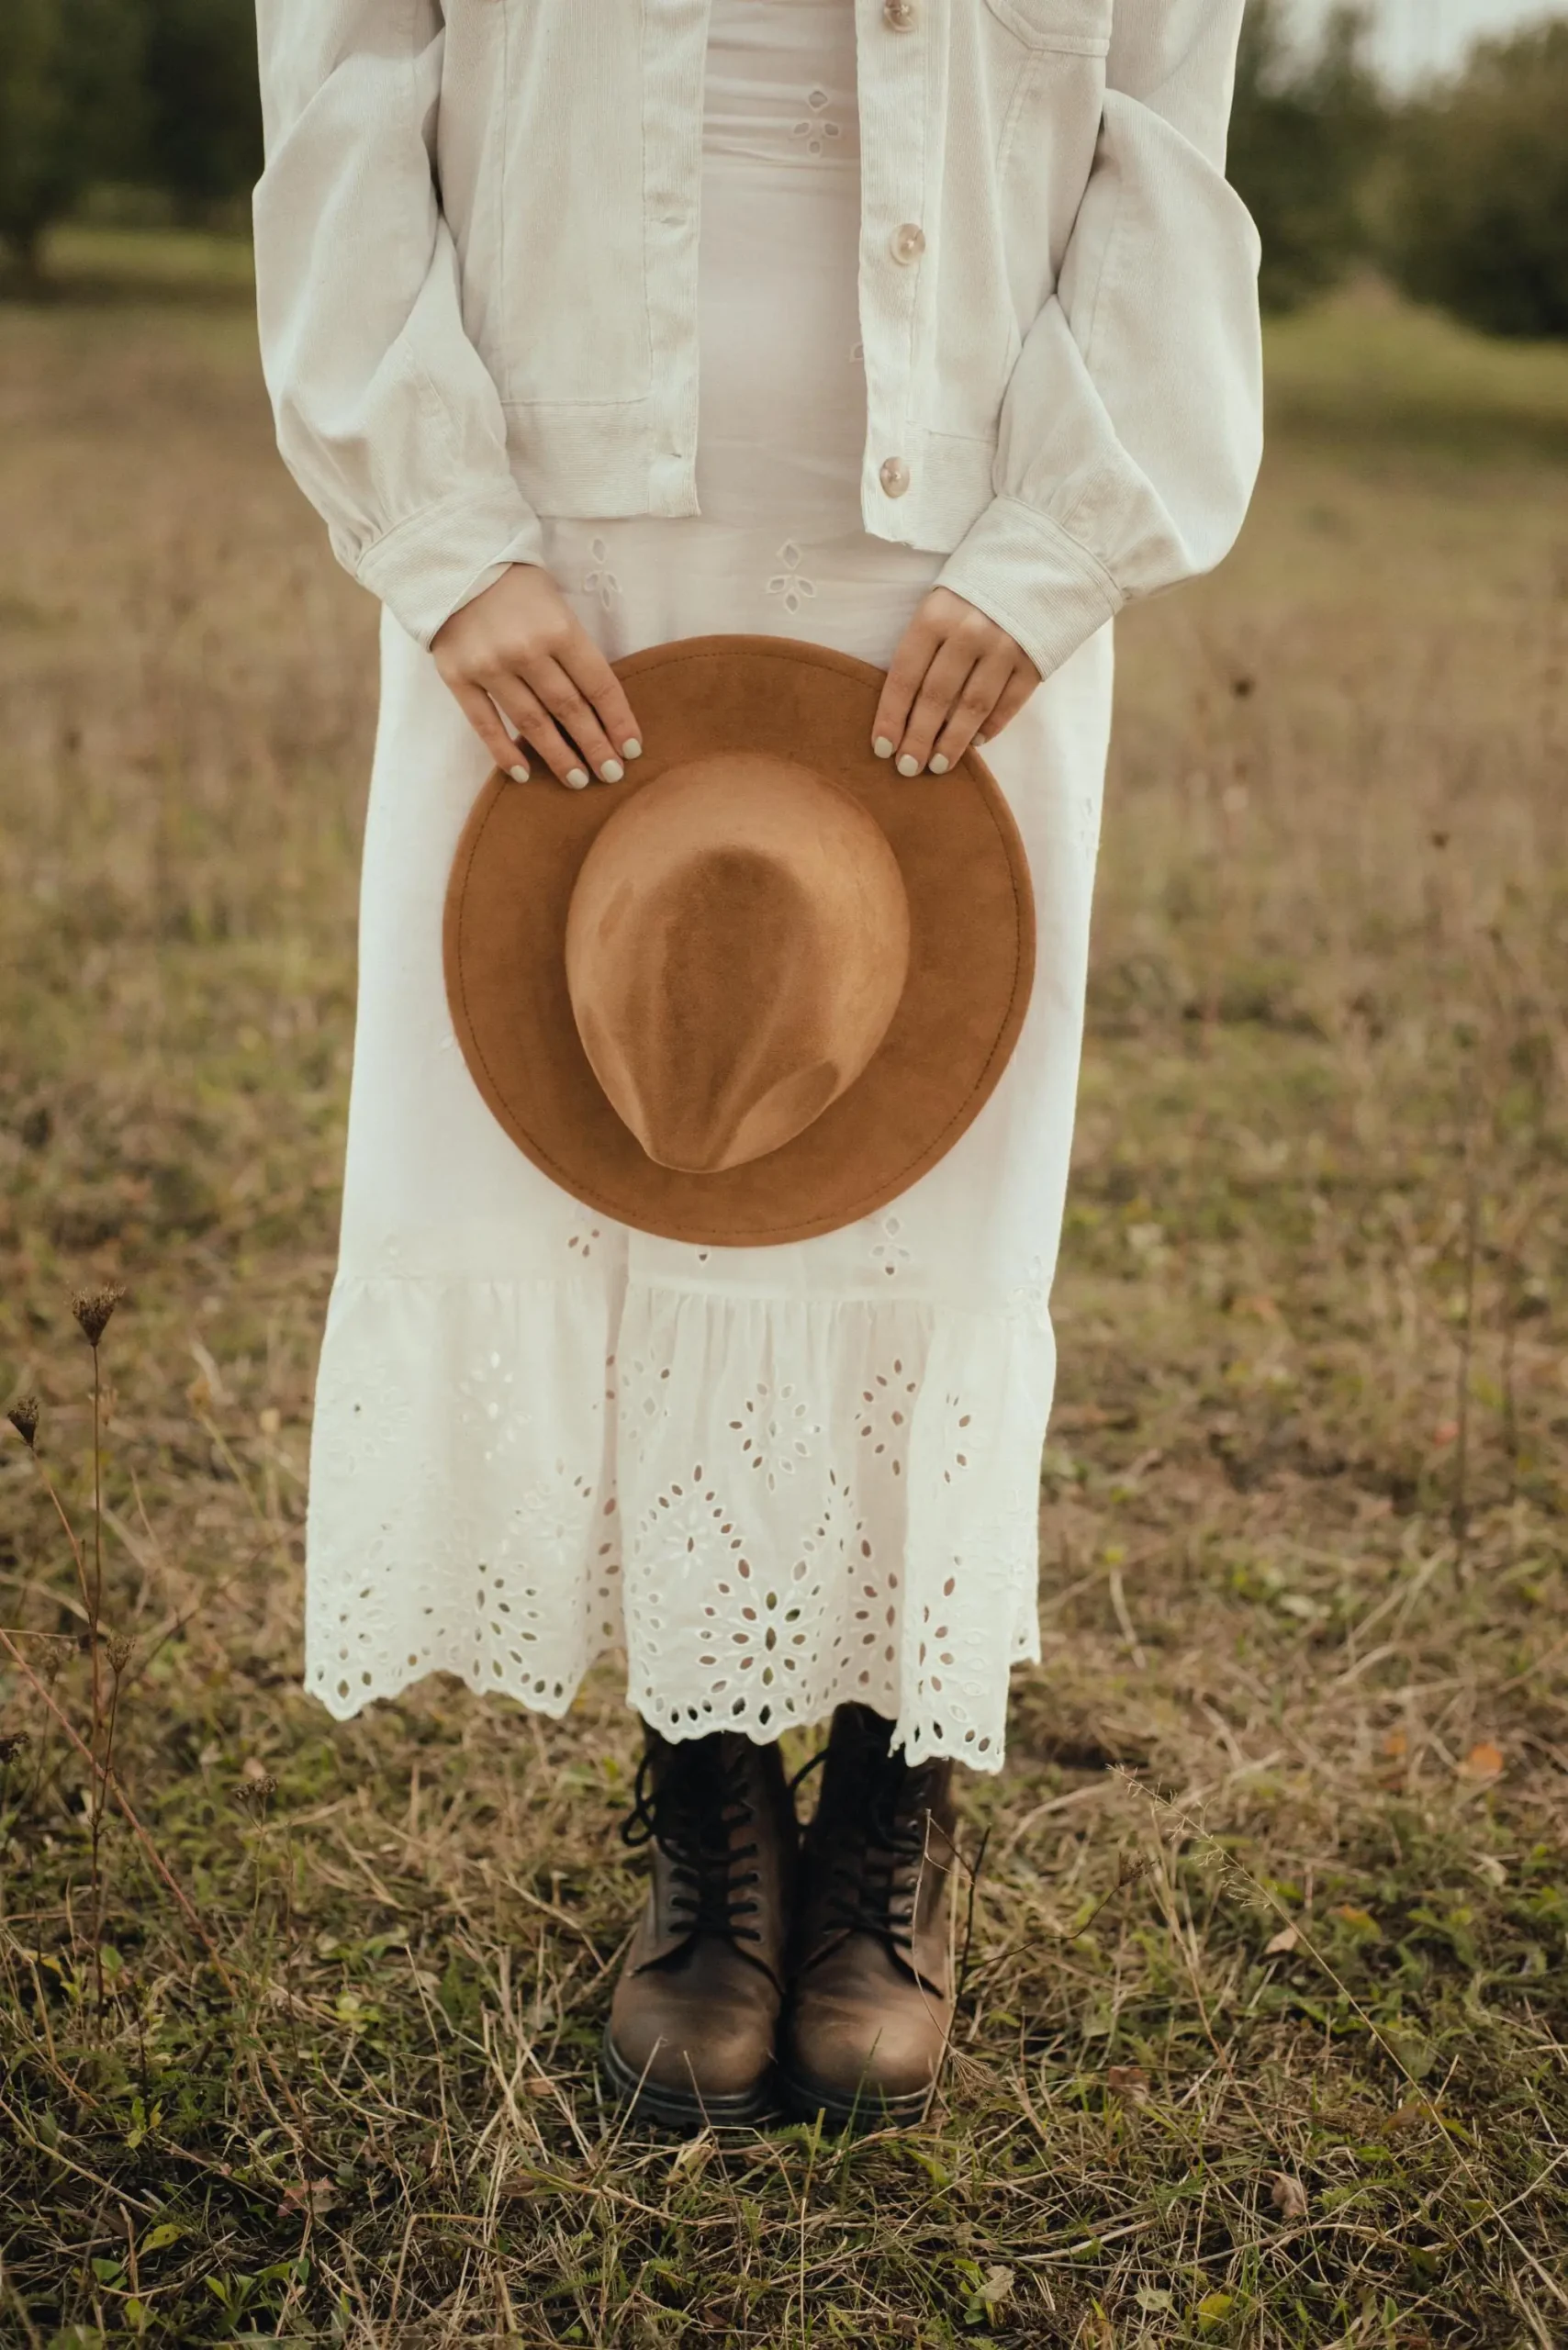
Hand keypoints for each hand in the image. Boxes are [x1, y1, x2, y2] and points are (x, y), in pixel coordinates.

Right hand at [432, 565, 642, 789]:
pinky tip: (525, 775)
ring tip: (578, 780)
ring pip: (532, 724)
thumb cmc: (517, 586)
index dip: (619, 720)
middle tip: (612, 774)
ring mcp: (490, 667)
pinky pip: (485, 724)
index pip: (599, 685)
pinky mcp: (458, 677)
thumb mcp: (557, 604)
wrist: (454, 564)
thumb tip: (599, 707)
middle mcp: (526, 651)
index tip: (632, 749)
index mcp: (559, 628)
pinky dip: (505, 753)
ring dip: (558, 757)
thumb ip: (575, 650)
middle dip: (595, 746)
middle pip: (569, 710)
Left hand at [872, 589, 1039, 775]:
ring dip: (953, 741)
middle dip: (918, 738)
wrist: (1039, 559)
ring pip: (973, 706)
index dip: (891, 716)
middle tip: (908, 768)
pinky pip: (1010, 703)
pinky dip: (992, 725)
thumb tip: (906, 709)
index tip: (881, 748)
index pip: (904, 676)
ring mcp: (1005, 646)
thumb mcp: (939, 604)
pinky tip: (977, 742)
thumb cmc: (973, 590)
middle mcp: (969, 632)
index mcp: (935, 616)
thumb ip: (923, 647)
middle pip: (936, 698)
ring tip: (939, 765)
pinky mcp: (1035, 658)